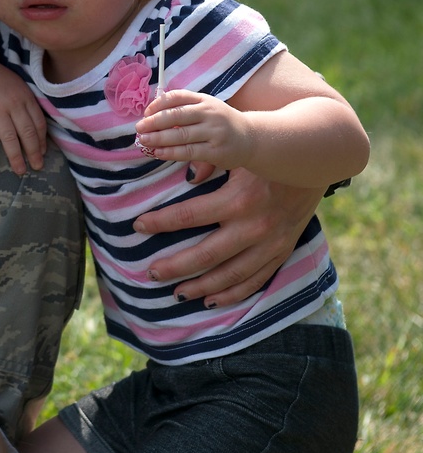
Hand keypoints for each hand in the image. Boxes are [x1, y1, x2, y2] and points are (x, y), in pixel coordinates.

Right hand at [0, 60, 46, 174]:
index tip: (43, 154)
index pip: (38, 123)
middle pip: (27, 133)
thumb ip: (28, 104)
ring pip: (9, 137)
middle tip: (37, 167)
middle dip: (33, 153)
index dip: (42, 141)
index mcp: (25, 97)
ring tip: (20, 171)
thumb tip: (39, 131)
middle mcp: (13, 104)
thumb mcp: (18, 86)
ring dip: (15, 157)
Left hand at [132, 165, 322, 306]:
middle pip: (205, 254)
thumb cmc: (267, 154)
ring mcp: (270, 243)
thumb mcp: (237, 153)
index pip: (188, 216)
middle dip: (174, 265)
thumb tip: (185, 176)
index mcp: (238, 199)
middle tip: (150, 272)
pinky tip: (212, 299)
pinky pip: (255, 280)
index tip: (137, 226)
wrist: (314, 161)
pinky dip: (233, 293)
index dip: (159, 223)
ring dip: (200, 286)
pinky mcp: (282, 251)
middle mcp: (254, 226)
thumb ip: (208, 162)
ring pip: (229, 274)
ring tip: (176, 292)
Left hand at [135, 89, 251, 168]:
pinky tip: (158, 153)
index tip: (146, 112)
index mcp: (204, 100)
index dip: (158, 104)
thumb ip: (185, 107)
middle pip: (176, 116)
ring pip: (180, 135)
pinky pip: (188, 151)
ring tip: (144, 141)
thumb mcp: (206, 107)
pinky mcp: (215, 151)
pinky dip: (171, 152)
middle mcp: (209, 113)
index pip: (177, 97)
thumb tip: (152, 113)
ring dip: (158, 138)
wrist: (251, 138)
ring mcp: (213, 132)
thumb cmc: (221, 122)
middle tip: (139, 128)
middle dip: (154, 122)